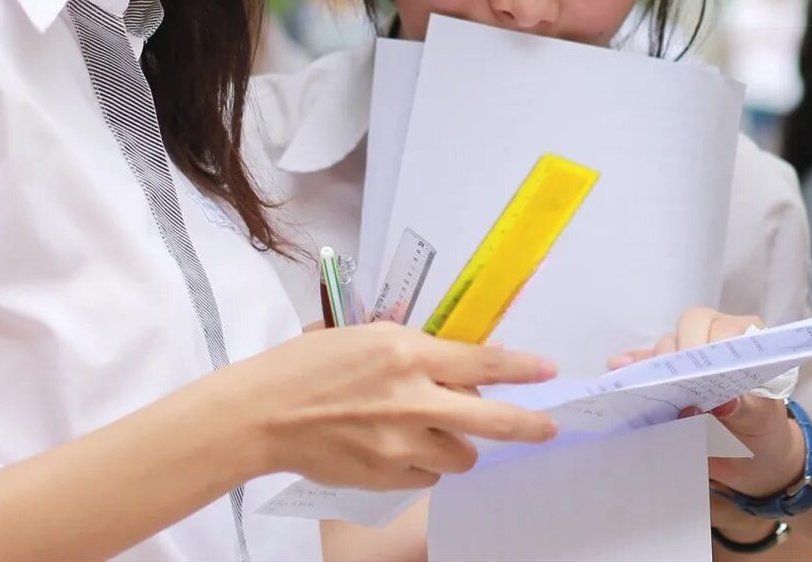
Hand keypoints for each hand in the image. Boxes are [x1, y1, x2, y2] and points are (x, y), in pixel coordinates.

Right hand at [236, 322, 557, 491]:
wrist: (265, 413)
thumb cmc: (309, 365)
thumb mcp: (366, 336)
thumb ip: (416, 349)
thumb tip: (465, 361)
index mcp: (407, 353)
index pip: (483, 364)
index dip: (522, 369)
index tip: (547, 371)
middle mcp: (413, 399)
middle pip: (492, 421)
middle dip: (528, 425)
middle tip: (546, 427)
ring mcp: (401, 443)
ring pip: (462, 455)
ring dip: (459, 443)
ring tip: (434, 429)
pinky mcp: (387, 475)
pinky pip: (429, 476)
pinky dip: (425, 463)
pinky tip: (401, 446)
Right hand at [608, 308, 804, 499]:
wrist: (755, 459)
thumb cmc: (764, 432)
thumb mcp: (763, 423)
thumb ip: (748, 410)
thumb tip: (723, 403)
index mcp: (746, 341)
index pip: (724, 326)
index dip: (711, 343)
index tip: (701, 369)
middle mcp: (715, 339)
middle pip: (690, 326)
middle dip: (681, 351)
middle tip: (676, 383)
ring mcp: (687, 357)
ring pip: (666, 346)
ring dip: (657, 365)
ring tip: (649, 387)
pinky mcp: (666, 377)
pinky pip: (645, 365)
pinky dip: (633, 366)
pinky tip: (618, 370)